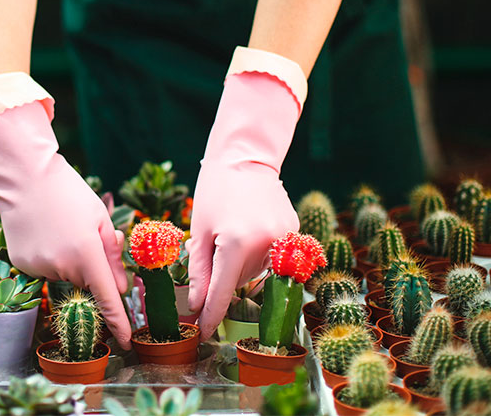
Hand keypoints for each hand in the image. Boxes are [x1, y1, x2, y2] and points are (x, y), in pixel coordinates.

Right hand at [0, 100, 130, 348]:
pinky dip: (53, 258)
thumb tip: (121, 289)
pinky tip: (47, 234)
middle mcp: (62, 266)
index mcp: (87, 255)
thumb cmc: (71, 194)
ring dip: (72, 262)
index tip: (126, 340)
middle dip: (94, 268)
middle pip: (88, 282)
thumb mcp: (102, 221)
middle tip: (89, 237)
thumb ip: (113, 258)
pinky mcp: (22, 263)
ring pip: (68, 276)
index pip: (107, 298)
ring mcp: (39, 267)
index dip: (119, 321)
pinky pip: (48, 269)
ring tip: (64, 230)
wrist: (26, 177)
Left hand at [187, 50, 305, 339]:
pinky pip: (272, 257)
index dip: (211, 316)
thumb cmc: (215, 191)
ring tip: (234, 232)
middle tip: (215, 246)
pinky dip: (259, 253)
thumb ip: (199, 272)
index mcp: (236, 244)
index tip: (204, 333)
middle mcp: (265, 244)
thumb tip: (196, 306)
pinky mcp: (294, 231)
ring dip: (242, 265)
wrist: (246, 157)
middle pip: (240, 282)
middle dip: (224, 276)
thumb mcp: (199, 231)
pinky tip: (251, 229)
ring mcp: (284, 238)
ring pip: (258, 271)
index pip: (221, 293)